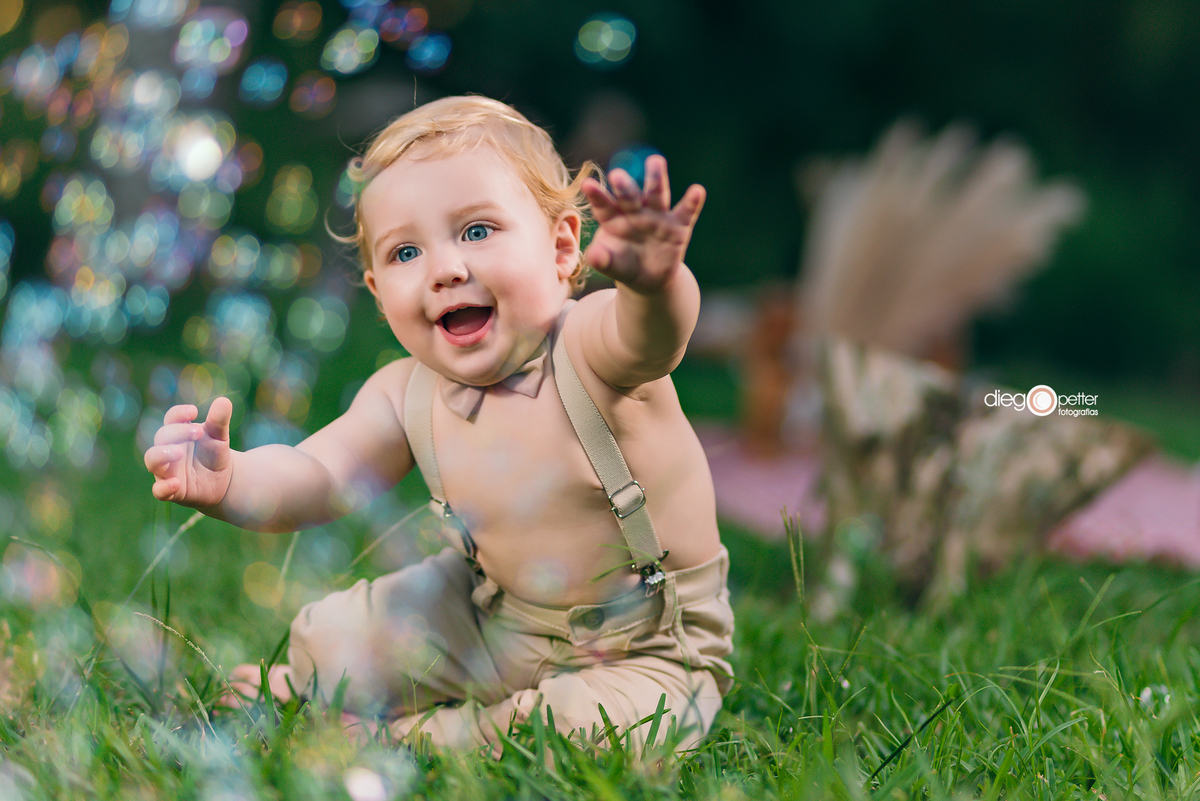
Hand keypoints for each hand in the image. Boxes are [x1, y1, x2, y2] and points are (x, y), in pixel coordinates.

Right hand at [144, 396, 233, 508]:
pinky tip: (176, 483)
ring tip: (179, 452)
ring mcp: (167, 470)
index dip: (178, 413)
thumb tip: (224, 401)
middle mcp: (167, 450)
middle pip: (161, 436)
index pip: (171, 418)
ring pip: (152, 460)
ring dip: (162, 454)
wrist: (222, 481)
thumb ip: (219, 421)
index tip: (194, 411)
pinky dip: (163, 487)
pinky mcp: (171, 490)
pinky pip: (159, 490)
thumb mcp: (219, 437)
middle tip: (198, 432)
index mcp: (178, 433)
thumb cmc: (213, 454)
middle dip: (177, 432)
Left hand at [581, 154, 704, 293]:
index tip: (587, 185)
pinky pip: (686, 213)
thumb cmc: (624, 266)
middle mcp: (635, 212)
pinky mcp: (678, 226)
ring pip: (656, 195)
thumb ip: (601, 260)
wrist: (649, 280)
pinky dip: (692, 202)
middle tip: (616, 175)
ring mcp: (657, 216)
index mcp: (613, 219)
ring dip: (656, 179)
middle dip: (624, 186)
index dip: (597, 196)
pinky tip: (697, 191)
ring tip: (656, 161)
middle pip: (629, 196)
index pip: (604, 206)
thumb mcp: (611, 266)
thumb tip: (593, 256)